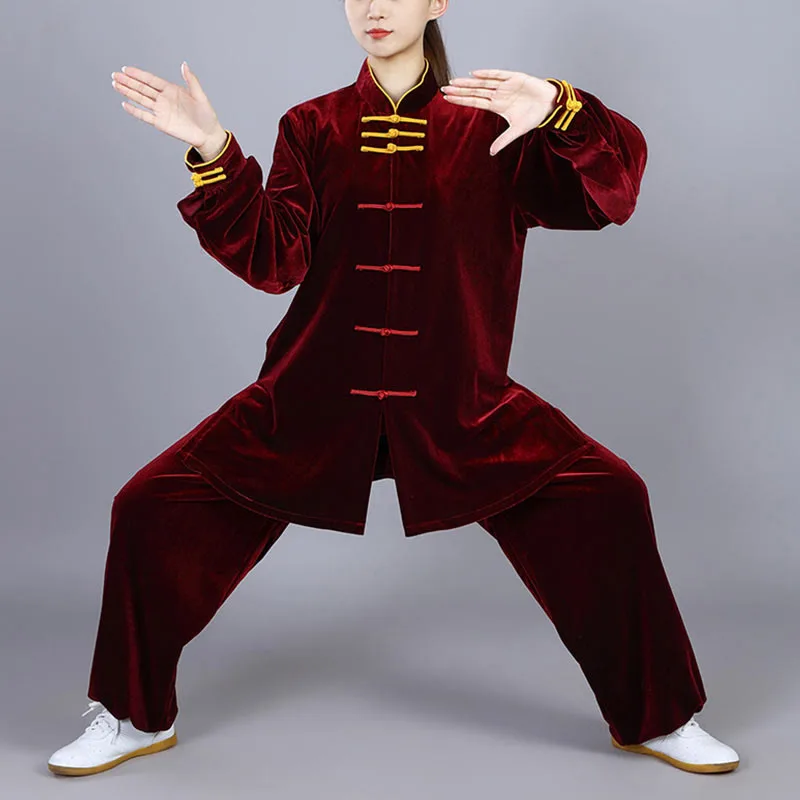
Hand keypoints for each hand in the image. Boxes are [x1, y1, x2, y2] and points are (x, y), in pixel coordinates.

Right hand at [111, 62, 225, 153]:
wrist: (208, 135)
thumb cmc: (206, 115)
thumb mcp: (200, 96)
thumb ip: (191, 80)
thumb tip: (184, 65)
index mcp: (171, 90)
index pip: (151, 80)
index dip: (138, 74)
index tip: (126, 69)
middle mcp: (163, 99)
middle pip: (142, 88)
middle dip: (128, 81)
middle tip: (115, 75)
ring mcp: (161, 111)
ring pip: (141, 100)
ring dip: (128, 92)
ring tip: (115, 84)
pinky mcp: (161, 123)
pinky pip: (145, 116)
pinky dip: (135, 110)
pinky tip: (125, 104)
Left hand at [440, 69, 559, 155]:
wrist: (550, 105)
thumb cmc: (534, 116)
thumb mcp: (517, 131)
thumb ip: (503, 140)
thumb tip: (491, 152)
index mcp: (496, 105)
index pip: (475, 101)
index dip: (461, 100)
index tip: (447, 98)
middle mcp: (498, 94)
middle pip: (475, 91)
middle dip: (460, 90)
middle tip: (444, 88)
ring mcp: (505, 85)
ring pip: (483, 83)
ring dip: (469, 82)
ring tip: (454, 81)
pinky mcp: (515, 78)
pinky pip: (499, 75)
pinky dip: (488, 74)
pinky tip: (475, 74)